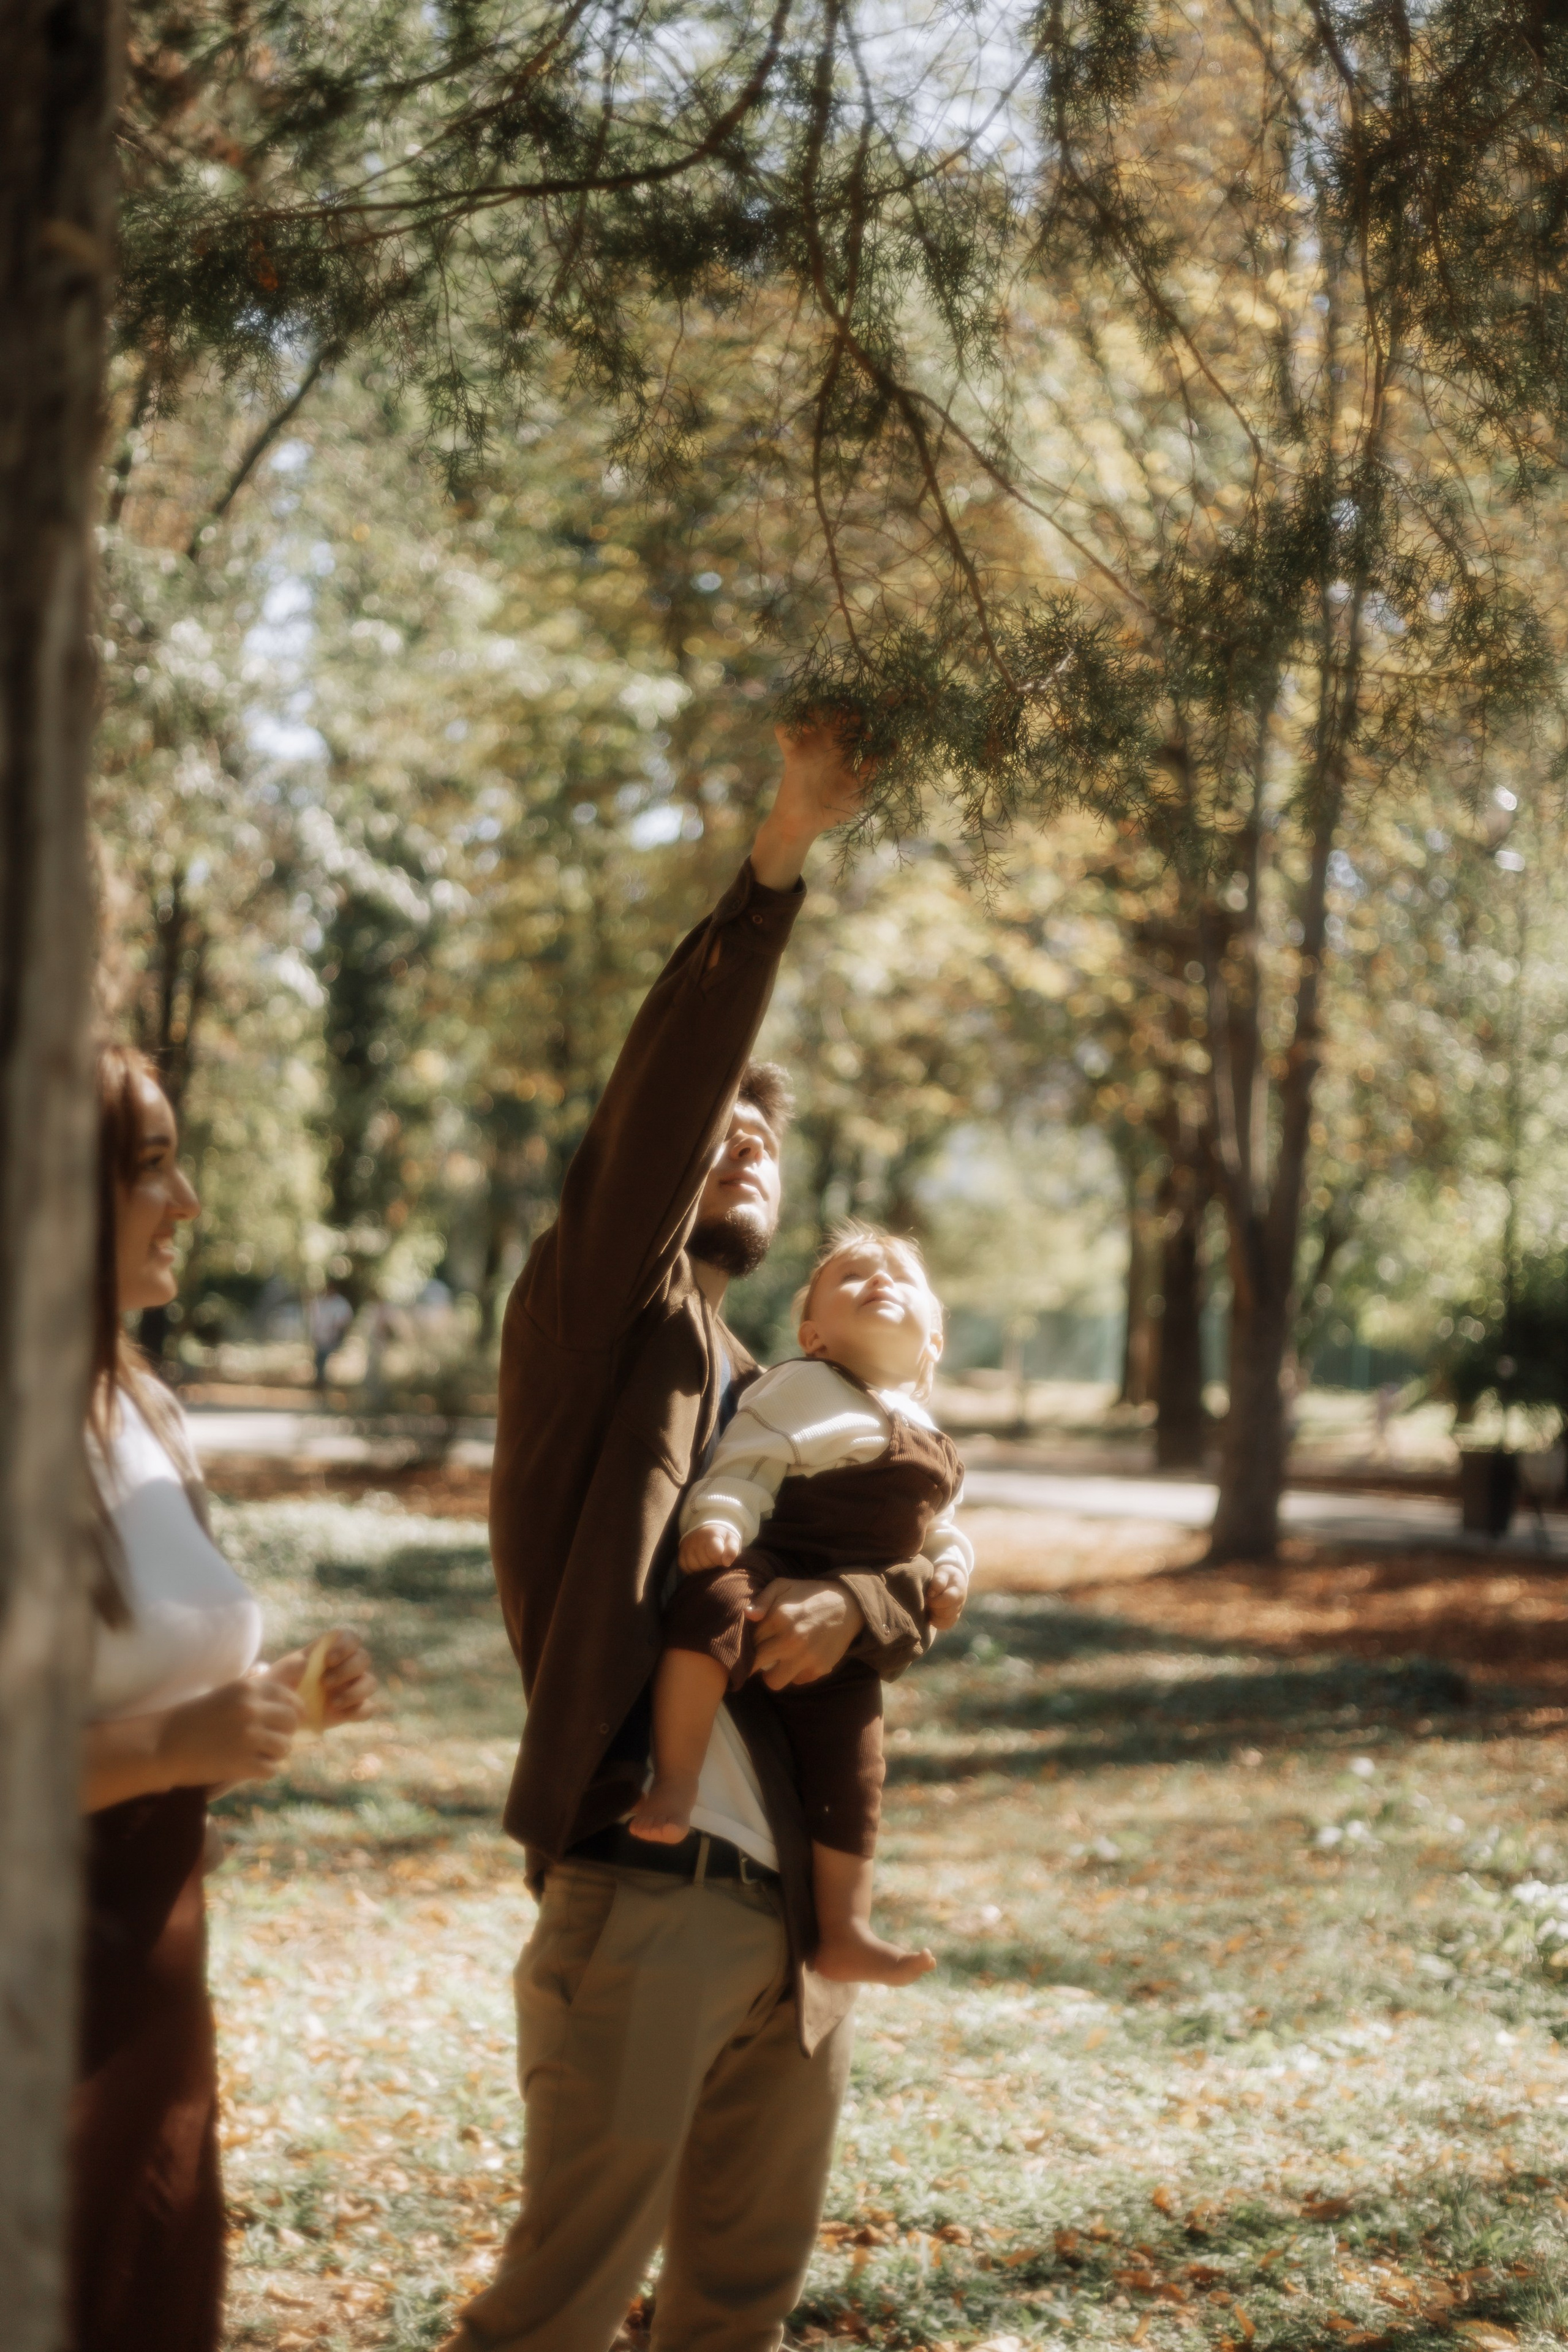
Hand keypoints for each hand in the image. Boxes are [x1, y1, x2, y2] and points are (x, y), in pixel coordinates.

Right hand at [159, 1673, 301, 1786]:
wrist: (163, 1744)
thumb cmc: (194, 1718)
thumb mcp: (229, 1694)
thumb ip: (258, 1690)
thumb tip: (297, 1674)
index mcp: (249, 1689)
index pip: (290, 1697)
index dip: (293, 1710)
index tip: (286, 1720)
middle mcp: (252, 1710)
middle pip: (292, 1722)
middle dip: (285, 1732)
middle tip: (272, 1739)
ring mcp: (249, 1737)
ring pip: (285, 1747)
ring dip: (275, 1754)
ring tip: (259, 1755)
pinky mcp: (243, 1764)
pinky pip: (272, 1769)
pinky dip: (264, 1771)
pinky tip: (250, 1768)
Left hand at [269, 1630, 376, 1725]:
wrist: (281, 1712)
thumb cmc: (282, 1686)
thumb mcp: (281, 1674)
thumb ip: (292, 1666)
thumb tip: (306, 1662)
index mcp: (332, 1650)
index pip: (350, 1638)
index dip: (345, 1646)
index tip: (328, 1660)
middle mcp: (347, 1666)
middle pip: (363, 1658)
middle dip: (347, 1670)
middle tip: (324, 1683)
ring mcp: (353, 1688)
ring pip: (370, 1683)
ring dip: (355, 1691)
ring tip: (333, 1703)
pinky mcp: (354, 1709)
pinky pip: (368, 1708)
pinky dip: (359, 1711)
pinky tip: (340, 1714)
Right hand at [678, 1524, 741, 1572]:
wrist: (708, 1528)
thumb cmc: (722, 1537)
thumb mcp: (732, 1539)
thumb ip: (732, 1550)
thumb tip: (726, 1563)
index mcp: (711, 1535)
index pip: (715, 1555)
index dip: (721, 1560)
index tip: (723, 1558)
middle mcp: (696, 1540)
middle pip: (705, 1563)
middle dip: (713, 1564)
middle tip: (715, 1558)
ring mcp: (686, 1546)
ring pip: (694, 1567)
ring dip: (703, 1568)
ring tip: (708, 1560)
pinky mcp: (681, 1552)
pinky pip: (685, 1567)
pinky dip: (692, 1568)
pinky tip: (699, 1563)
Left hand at [745, 1577, 863, 1688]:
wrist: (847, 1605)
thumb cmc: (809, 1594)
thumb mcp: (783, 1585)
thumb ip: (762, 1599)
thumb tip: (748, 1616)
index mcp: (779, 1617)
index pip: (750, 1640)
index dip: (750, 1642)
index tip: (756, 1640)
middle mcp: (790, 1640)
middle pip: (755, 1664)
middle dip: (754, 1662)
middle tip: (760, 1657)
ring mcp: (805, 1657)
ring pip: (774, 1681)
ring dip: (773, 1673)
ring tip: (778, 1663)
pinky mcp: (819, 1669)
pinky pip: (797, 1681)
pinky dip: (796, 1673)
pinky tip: (800, 1659)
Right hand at [750, 722, 873, 889]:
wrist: (805, 825)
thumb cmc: (833, 811)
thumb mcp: (861, 791)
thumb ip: (874, 770)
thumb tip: (893, 745)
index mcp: (845, 752)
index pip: (858, 725)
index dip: (868, 718)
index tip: (877, 723)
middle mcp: (827, 744)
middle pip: (836, 711)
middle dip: (846, 709)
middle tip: (854, 719)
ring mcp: (808, 746)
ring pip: (809, 711)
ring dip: (818, 709)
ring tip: (828, 721)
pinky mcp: (791, 753)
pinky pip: (784, 729)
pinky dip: (791, 725)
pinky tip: (806, 732)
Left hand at [927, 1562, 969, 1631]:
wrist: (952, 1580)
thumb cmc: (945, 1575)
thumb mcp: (942, 1572)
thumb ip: (938, 1580)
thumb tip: (932, 1594)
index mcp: (958, 1590)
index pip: (949, 1599)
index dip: (935, 1600)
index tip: (927, 1595)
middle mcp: (960, 1604)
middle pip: (946, 1613)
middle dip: (933, 1608)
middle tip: (926, 1601)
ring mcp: (956, 1612)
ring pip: (945, 1622)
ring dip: (934, 1616)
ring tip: (929, 1607)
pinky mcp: (952, 1619)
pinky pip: (945, 1625)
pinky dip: (936, 1622)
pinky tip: (930, 1614)